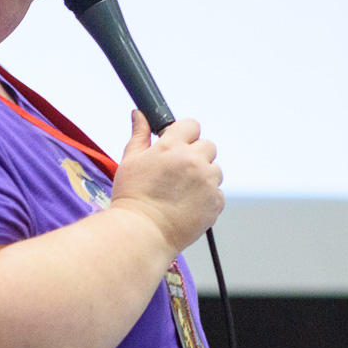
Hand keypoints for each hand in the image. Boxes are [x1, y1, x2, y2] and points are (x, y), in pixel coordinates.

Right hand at [109, 111, 223, 254]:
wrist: (142, 233)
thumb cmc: (132, 198)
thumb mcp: (130, 161)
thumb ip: (140, 135)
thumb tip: (140, 114)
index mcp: (172, 146)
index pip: (191, 125)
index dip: (184, 135)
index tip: (177, 147)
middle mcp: (193, 161)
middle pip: (207, 146)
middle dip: (195, 156)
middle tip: (178, 174)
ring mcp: (207, 182)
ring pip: (214, 170)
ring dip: (203, 178)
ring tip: (182, 193)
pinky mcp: (216, 202)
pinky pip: (217, 193)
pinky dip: (206, 199)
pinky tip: (188, 206)